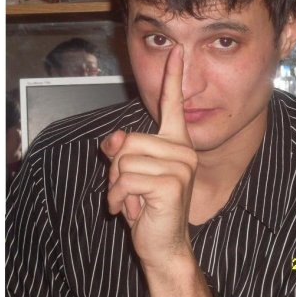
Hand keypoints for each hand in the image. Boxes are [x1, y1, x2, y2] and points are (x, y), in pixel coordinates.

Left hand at [102, 44, 196, 267]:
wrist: (163, 244)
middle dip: (116, 168)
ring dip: (117, 186)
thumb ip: (121, 151)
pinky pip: (126, 179)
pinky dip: (119, 197)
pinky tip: (131, 211)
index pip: (173, 105)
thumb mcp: (129, 174)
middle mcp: (182, 150)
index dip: (172, 78)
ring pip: (124, 160)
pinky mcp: (171, 183)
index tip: (174, 52)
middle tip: (129, 190)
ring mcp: (180, 166)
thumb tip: (113, 139)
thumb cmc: (149, 208)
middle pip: (128, 139)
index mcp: (176, 143)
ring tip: (132, 201)